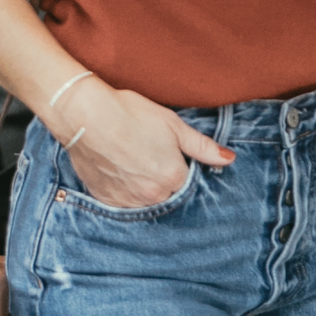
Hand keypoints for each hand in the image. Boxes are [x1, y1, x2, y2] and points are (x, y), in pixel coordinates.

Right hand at [61, 82, 233, 210]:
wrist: (86, 115)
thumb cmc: (131, 114)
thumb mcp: (174, 125)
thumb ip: (203, 147)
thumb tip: (229, 159)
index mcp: (174, 178)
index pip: (185, 180)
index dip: (177, 164)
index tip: (165, 150)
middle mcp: (153, 195)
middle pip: (166, 192)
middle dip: (161, 177)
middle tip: (146, 152)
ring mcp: (127, 200)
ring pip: (144, 199)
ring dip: (142, 186)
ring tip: (130, 159)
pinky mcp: (106, 199)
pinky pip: (122, 201)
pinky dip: (123, 189)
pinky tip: (117, 167)